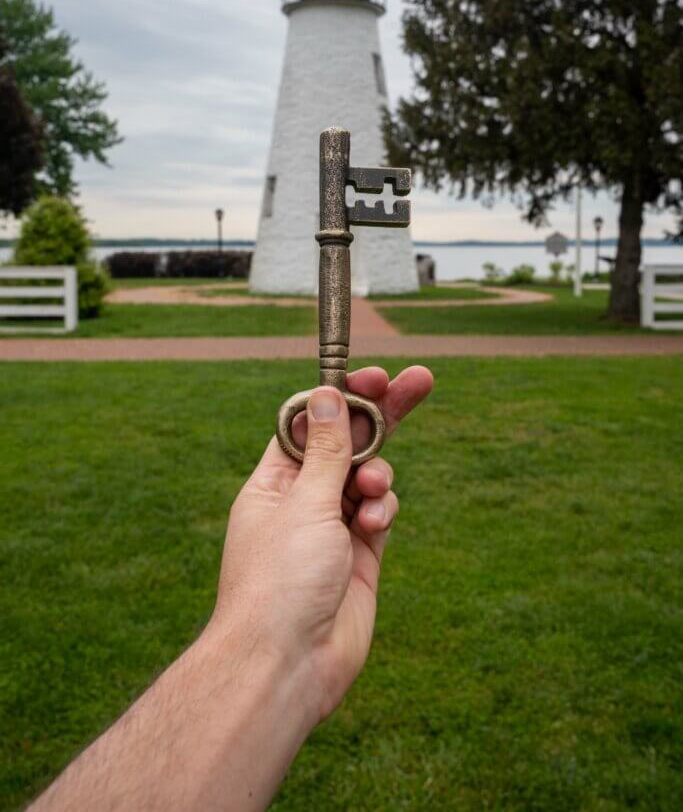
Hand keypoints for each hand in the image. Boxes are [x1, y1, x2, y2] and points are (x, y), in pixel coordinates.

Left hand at [211, 365, 432, 724]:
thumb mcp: (304, 503)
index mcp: (274, 483)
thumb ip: (328, 451)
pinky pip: (380, 515)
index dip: (341, 397)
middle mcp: (303, 502)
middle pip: (347, 445)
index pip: (310, 424)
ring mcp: (333, 529)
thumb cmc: (279, 581)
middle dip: (381, 415)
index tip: (372, 375)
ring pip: (368, 479)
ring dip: (377, 475)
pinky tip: (374, 524)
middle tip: (418, 379)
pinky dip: (383, 511)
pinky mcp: (361, 557)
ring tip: (371, 492)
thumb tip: (328, 395)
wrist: (287, 665)